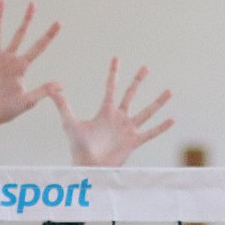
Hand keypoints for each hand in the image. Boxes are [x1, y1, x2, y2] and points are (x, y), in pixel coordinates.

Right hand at [0, 1, 61, 146]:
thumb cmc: (5, 111)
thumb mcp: (27, 102)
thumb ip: (42, 91)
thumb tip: (61, 86)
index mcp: (21, 67)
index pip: (38, 47)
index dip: (48, 35)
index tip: (58, 22)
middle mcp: (9, 59)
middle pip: (20, 34)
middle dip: (27, 19)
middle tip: (33, 4)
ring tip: (2, 1)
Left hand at [51, 59, 173, 165]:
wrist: (88, 166)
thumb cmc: (78, 147)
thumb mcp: (69, 123)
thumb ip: (62, 105)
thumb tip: (52, 88)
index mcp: (105, 112)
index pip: (111, 88)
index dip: (113, 73)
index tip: (116, 58)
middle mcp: (118, 118)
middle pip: (131, 95)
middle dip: (138, 81)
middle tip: (146, 66)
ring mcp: (128, 129)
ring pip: (146, 112)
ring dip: (158, 102)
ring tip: (169, 91)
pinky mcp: (133, 142)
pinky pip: (151, 133)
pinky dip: (161, 127)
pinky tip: (173, 120)